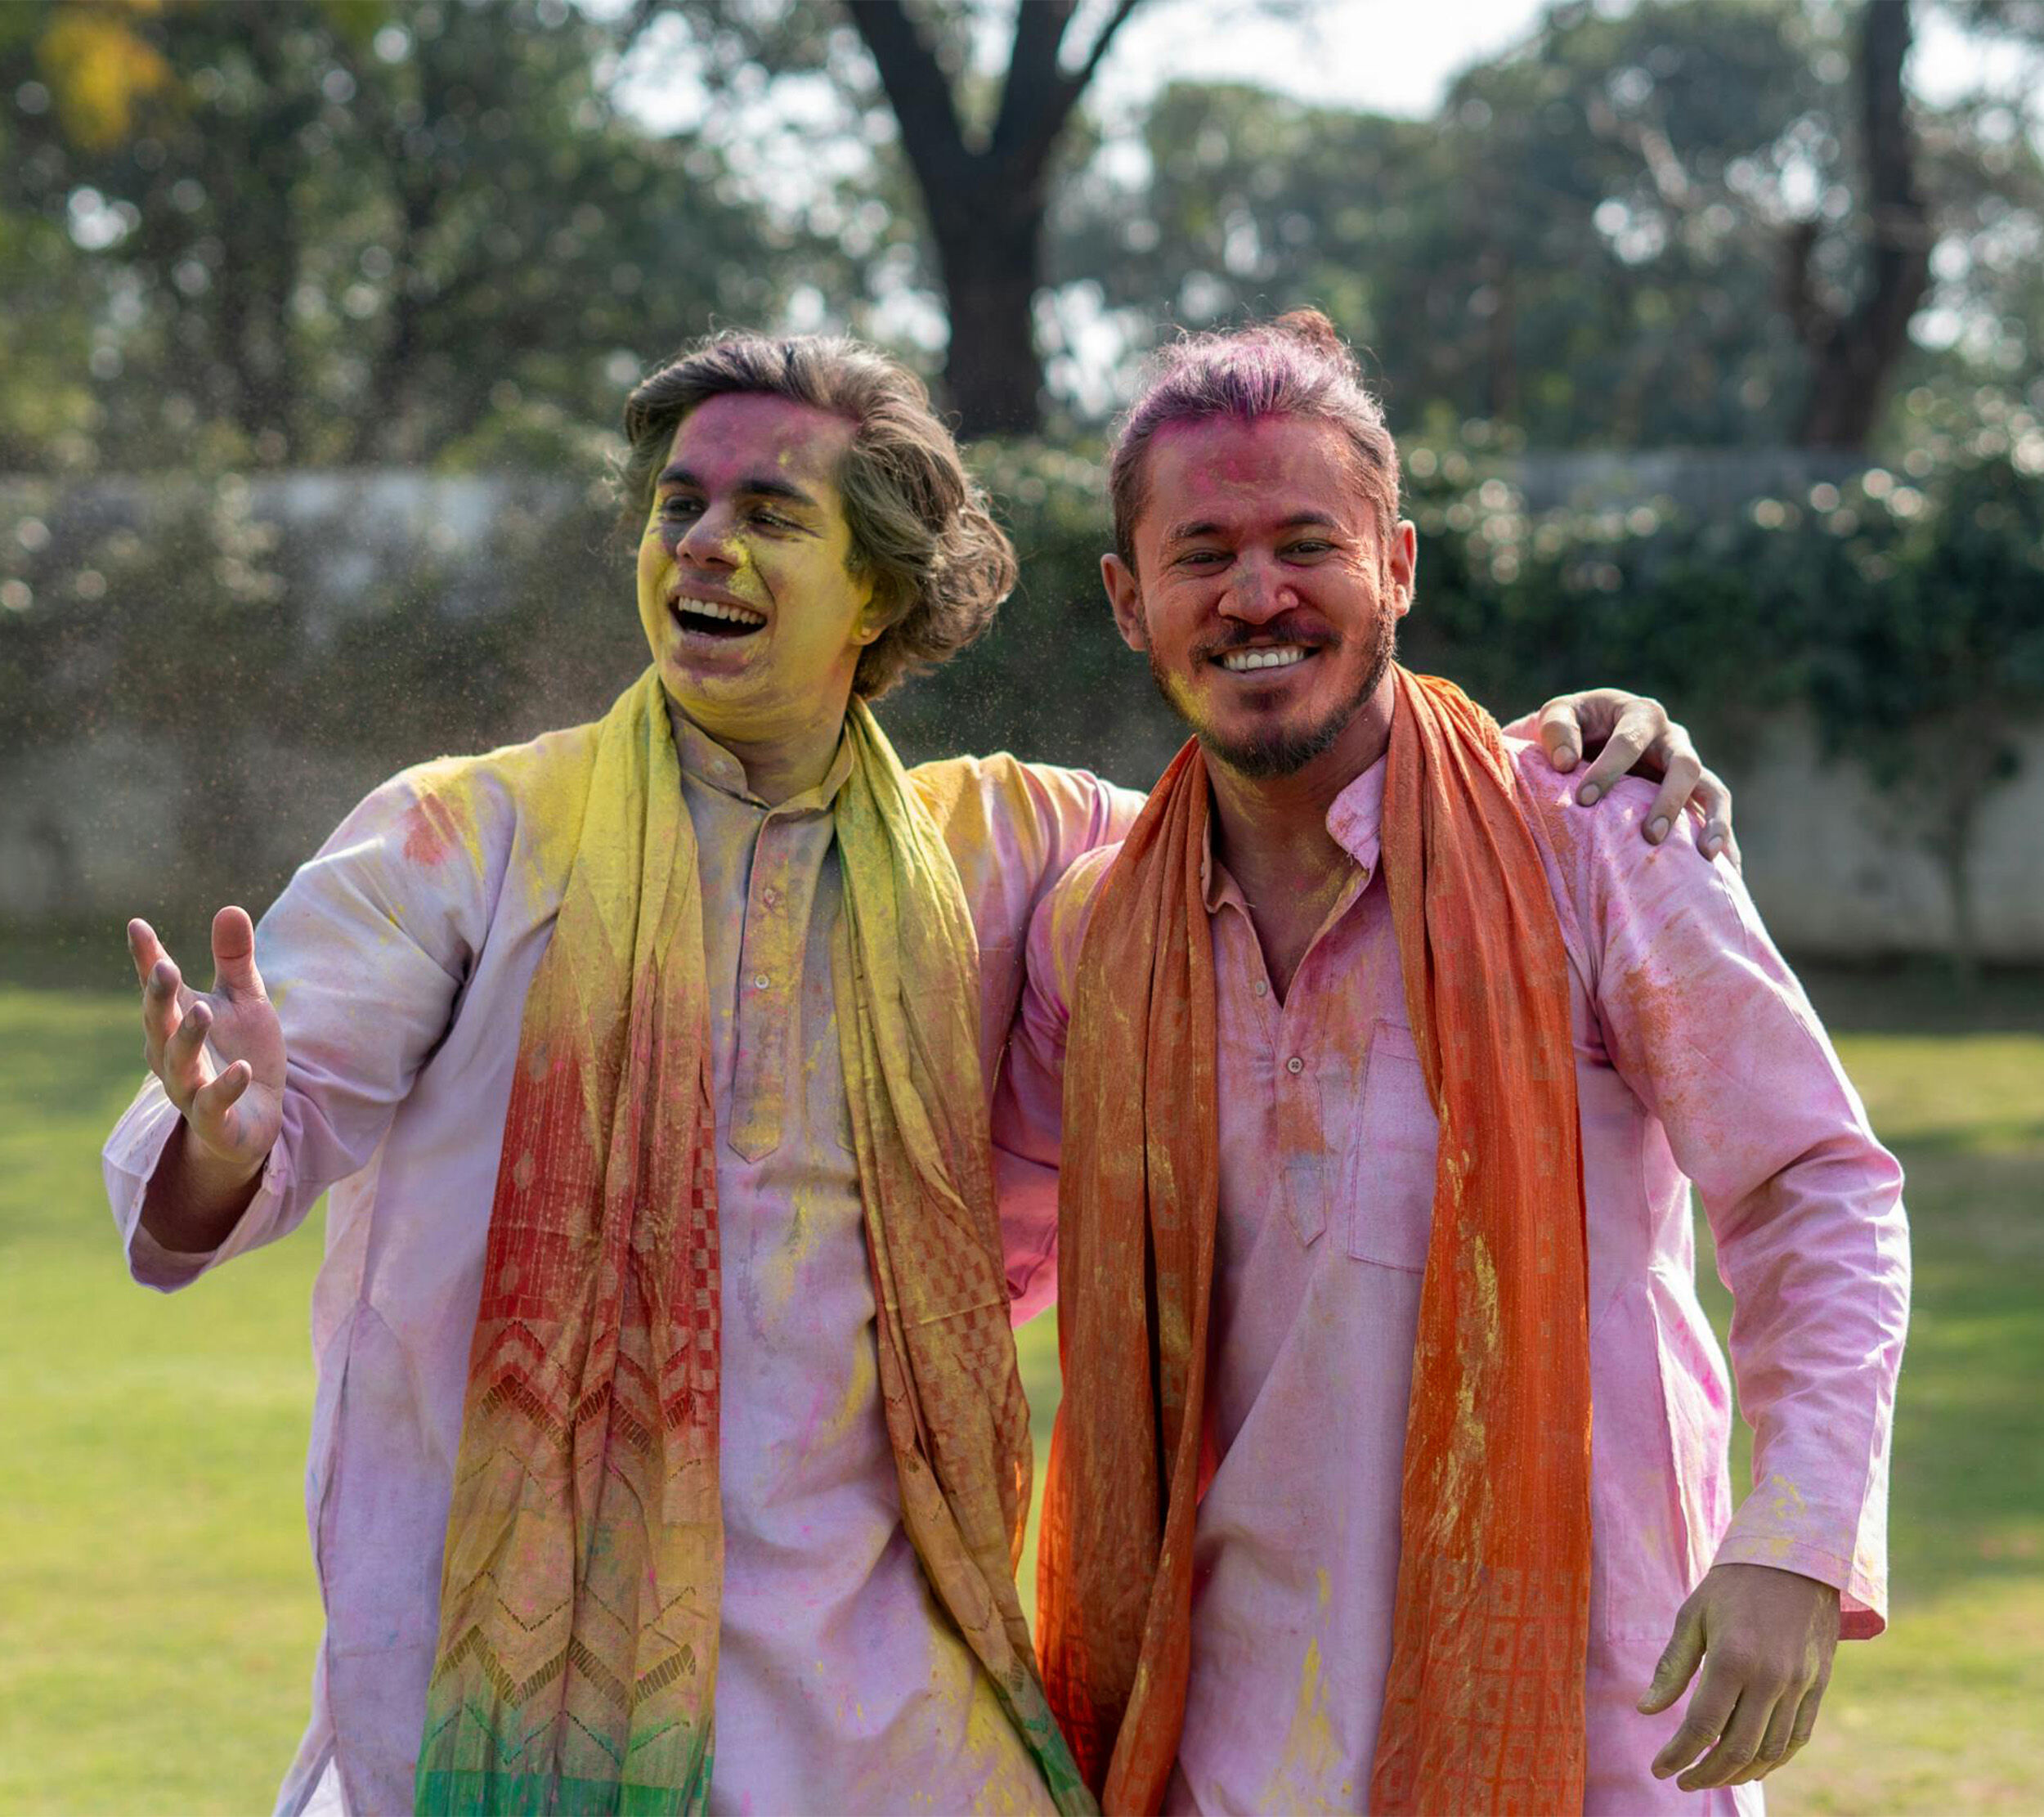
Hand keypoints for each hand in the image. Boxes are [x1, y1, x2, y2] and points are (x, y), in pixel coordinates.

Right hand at [129, 907, 285, 1179]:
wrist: (257, 1118)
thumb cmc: (242, 1051)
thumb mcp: (245, 1001)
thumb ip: (235, 960)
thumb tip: (230, 907)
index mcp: (176, 1021)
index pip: (158, 988)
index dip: (146, 958)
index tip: (137, 925)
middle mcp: (172, 1055)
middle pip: (158, 1024)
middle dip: (159, 997)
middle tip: (166, 965)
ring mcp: (190, 1090)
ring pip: (178, 1065)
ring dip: (187, 1038)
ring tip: (204, 1011)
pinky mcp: (215, 1121)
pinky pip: (213, 1106)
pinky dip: (225, 1087)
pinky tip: (240, 1070)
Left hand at [1536, 687, 1738, 865]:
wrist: (1591, 733)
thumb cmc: (1573, 726)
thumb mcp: (1557, 714)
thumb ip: (1557, 729)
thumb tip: (1565, 764)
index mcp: (1640, 715)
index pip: (1629, 742)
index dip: (1608, 770)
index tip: (1585, 800)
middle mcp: (1671, 739)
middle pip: (1685, 765)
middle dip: (1669, 800)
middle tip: (1651, 836)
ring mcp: (1687, 766)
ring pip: (1713, 790)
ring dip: (1712, 822)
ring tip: (1705, 856)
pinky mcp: (1692, 793)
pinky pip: (1715, 816)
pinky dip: (1725, 841)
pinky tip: (1727, 872)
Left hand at [1640, 1562, 1839, 1789]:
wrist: (1798, 1558)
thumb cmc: (1734, 1584)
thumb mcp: (1693, 1615)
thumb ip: (1672, 1667)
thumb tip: (1646, 1711)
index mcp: (1733, 1658)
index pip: (1701, 1726)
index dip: (1678, 1755)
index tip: (1659, 1769)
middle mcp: (1770, 1678)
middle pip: (1737, 1749)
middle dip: (1706, 1774)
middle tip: (1682, 1782)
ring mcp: (1799, 1686)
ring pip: (1770, 1752)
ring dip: (1740, 1774)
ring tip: (1711, 1776)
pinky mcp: (1819, 1687)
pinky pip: (1797, 1738)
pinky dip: (1773, 1760)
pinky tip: (1751, 1766)